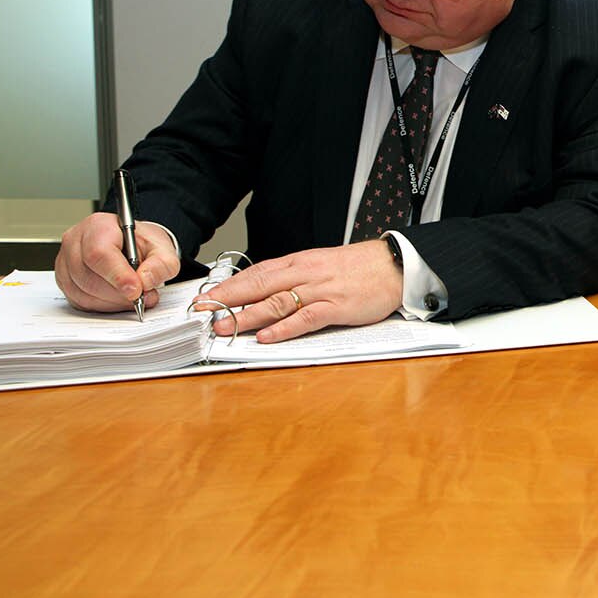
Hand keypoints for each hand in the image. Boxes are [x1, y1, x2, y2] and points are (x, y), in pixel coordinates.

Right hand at [55, 213, 179, 312]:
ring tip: (134, 297)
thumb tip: (146, 281)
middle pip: (88, 276)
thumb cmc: (142, 244)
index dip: (117, 276)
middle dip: (118, 294)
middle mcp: (76, 242)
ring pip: (82, 293)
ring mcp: (66, 261)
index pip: (99, 253)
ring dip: (112, 302)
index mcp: (98, 226)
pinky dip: (102, 306)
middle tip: (142, 298)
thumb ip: (161, 264)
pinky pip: (79, 301)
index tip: (136, 290)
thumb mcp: (163, 249)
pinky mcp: (64, 280)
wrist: (133, 246)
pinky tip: (118, 300)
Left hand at [197, 240, 404, 342]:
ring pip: (277, 302)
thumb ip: (295, 277)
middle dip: (228, 299)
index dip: (230, 285)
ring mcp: (321, 290)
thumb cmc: (359, 267)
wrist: (394, 264)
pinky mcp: (337, 307)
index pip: (257, 272)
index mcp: (300, 261)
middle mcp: (306, 273)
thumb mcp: (321, 265)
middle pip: (259, 285)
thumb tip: (266, 291)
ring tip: (225, 327)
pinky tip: (267, 336)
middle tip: (203, 313)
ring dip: (248, 316)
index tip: (207, 297)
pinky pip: (305, 318)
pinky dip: (284, 328)